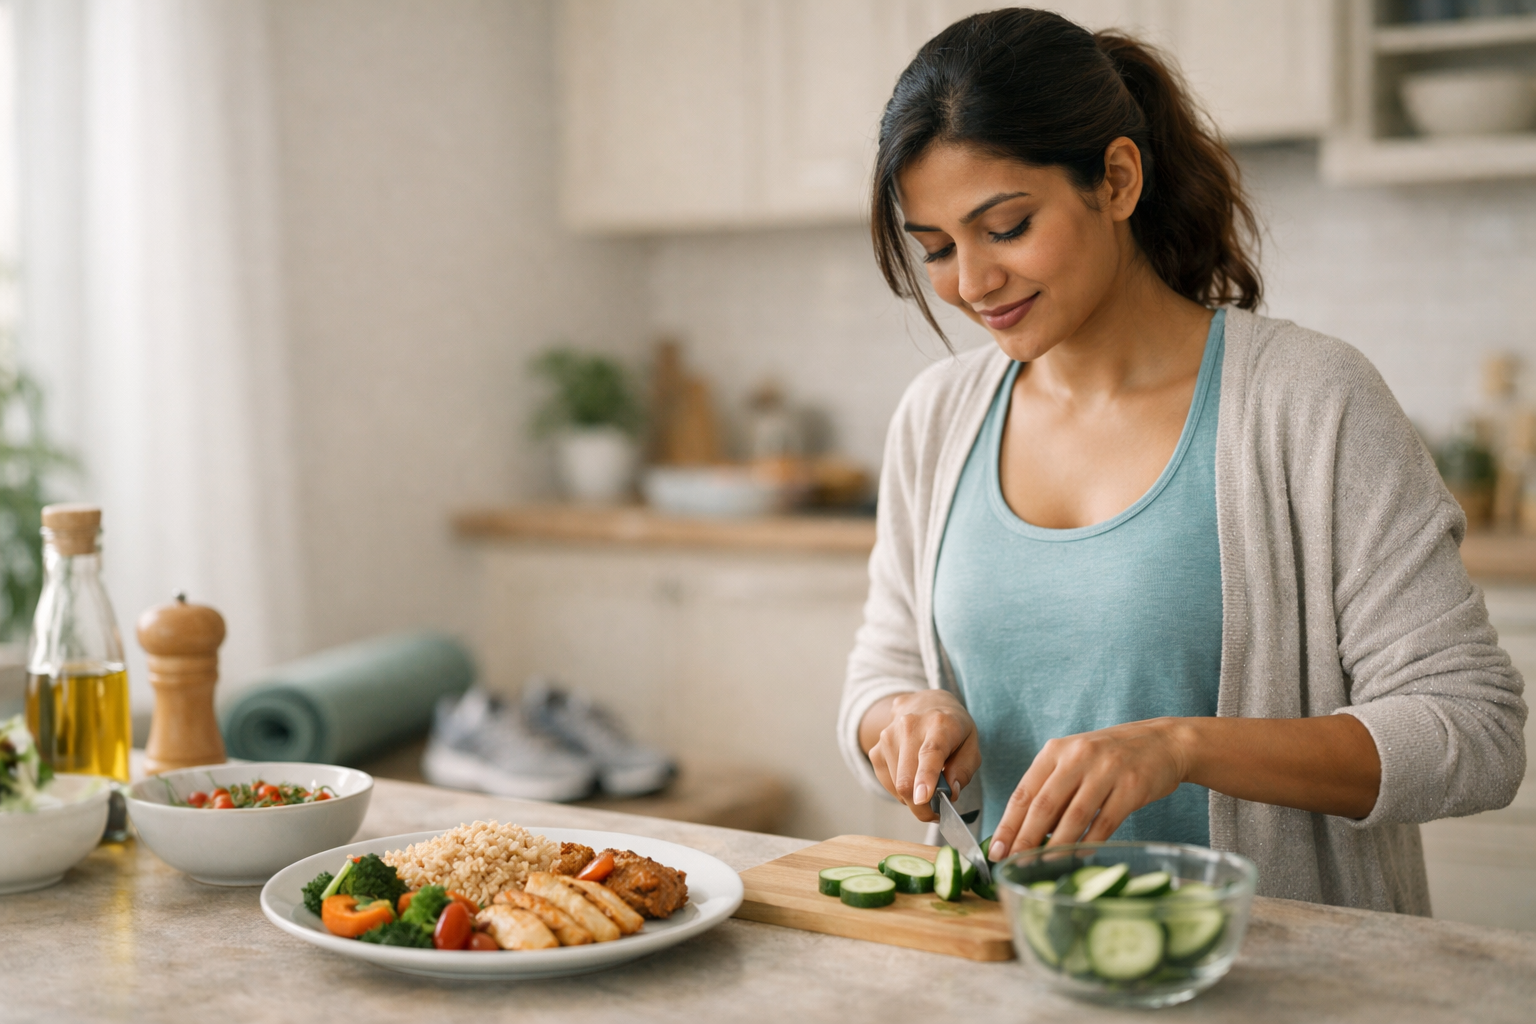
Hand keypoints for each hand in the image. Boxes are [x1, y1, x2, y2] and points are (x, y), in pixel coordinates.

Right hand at [863, 690, 980, 822]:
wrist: (924, 702)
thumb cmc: (952, 728)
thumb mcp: (972, 744)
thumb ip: (965, 769)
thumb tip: (950, 792)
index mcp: (940, 724)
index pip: (930, 753)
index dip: (926, 777)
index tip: (923, 798)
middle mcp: (909, 726)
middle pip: (907, 779)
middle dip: (921, 807)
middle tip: (935, 813)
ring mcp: (888, 737)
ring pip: (896, 786)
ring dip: (912, 798)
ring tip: (927, 786)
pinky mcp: (876, 749)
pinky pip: (887, 784)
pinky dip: (901, 791)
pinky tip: (913, 777)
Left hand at [989, 718, 1188, 859]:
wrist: (1163, 742)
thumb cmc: (1111, 756)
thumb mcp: (1075, 760)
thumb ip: (1052, 789)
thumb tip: (1026, 832)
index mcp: (1056, 750)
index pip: (1024, 791)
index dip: (1008, 823)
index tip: (995, 849)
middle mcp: (1078, 757)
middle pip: (1044, 805)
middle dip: (1024, 839)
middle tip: (1011, 863)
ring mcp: (1106, 770)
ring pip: (1074, 816)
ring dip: (1055, 846)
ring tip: (1040, 867)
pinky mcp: (1132, 787)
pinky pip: (1105, 823)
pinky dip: (1090, 844)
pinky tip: (1078, 859)